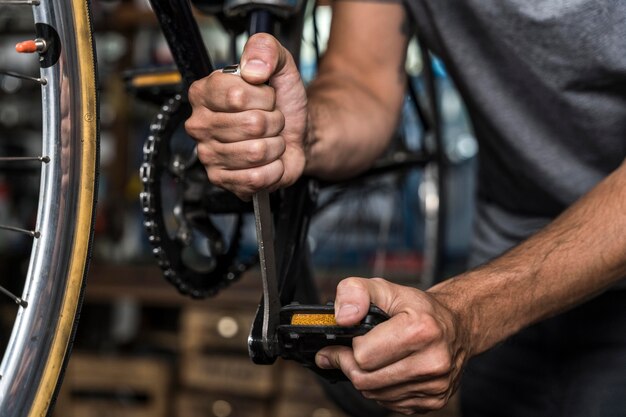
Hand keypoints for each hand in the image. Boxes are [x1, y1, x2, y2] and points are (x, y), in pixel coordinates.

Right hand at [185, 33, 307, 199]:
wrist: (296, 132)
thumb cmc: (282, 102)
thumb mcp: (280, 65)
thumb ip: (266, 49)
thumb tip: (253, 67)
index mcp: (205, 92)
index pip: (236, 96)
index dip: (263, 97)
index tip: (266, 96)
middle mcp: (201, 124)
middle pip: (251, 126)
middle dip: (274, 122)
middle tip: (270, 120)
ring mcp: (209, 154)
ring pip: (256, 152)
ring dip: (275, 145)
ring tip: (270, 138)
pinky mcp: (222, 180)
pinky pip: (257, 177)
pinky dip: (274, 169)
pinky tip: (268, 159)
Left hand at [316, 278, 470, 414]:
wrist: (457, 326)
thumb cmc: (418, 308)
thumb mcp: (384, 288)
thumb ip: (355, 293)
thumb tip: (342, 318)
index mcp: (420, 330)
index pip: (363, 355)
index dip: (348, 347)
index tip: (343, 341)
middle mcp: (433, 361)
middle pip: (365, 380)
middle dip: (350, 365)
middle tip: (348, 353)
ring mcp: (435, 385)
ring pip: (375, 395)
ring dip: (366, 379)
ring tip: (371, 359)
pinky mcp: (435, 401)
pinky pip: (391, 404)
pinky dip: (382, 389)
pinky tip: (388, 371)